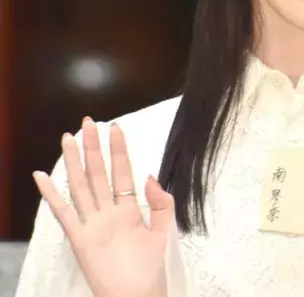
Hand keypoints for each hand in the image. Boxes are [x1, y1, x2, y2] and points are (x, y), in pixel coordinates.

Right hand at [33, 117, 173, 296]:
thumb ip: (161, 202)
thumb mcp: (163, 230)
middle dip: (94, 147)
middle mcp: (108, 211)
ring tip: (68, 139)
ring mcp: (92, 223)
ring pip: (81, 186)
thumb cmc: (150, 267)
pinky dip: (52, 195)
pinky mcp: (79, 238)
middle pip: (99, 173)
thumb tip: (148, 175)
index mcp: (128, 208)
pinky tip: (42, 176)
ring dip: (75, 162)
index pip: (122, 171)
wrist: (136, 296)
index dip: (119, 149)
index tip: (116, 126)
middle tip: (88, 122)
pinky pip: (64, 213)